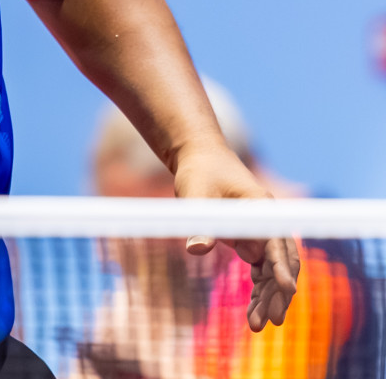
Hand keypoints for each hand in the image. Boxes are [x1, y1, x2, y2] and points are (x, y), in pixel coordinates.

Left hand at [174, 144, 299, 331]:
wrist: (199, 159)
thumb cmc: (199, 172)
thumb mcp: (195, 193)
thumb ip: (199, 222)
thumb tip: (196, 250)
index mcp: (262, 208)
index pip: (277, 243)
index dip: (281, 268)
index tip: (287, 290)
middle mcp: (268, 223)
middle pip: (282, 263)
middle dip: (278, 293)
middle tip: (269, 322)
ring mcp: (261, 233)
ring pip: (272, 271)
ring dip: (269, 297)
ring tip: (257, 324)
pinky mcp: (250, 240)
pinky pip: (260, 270)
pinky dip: (259, 290)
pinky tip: (252, 310)